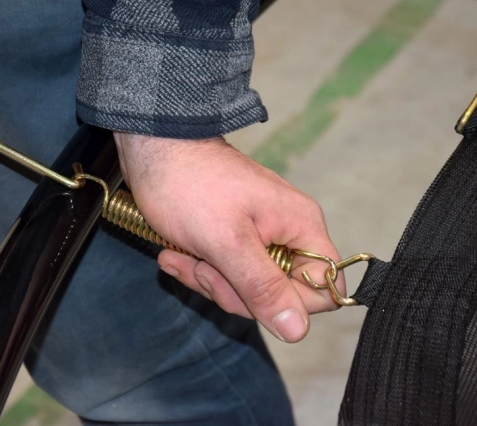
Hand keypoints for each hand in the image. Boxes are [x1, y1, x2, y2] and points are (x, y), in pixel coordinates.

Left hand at [114, 132, 343, 342]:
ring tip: (181, 255)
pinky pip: (226, 271)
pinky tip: (174, 254)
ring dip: (209, 279)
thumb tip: (297, 330)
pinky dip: (199, 268)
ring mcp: (259, 233)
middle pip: (279, 293)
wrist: (153, 147)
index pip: (323, 289)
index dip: (289, 302)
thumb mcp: (226, 243)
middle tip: (204, 267)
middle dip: (234, 290)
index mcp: (301, 227)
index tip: (248, 289)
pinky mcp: (233, 236)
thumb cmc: (190, 185)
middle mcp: (287, 232)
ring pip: (247, 286)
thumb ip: (262, 287)